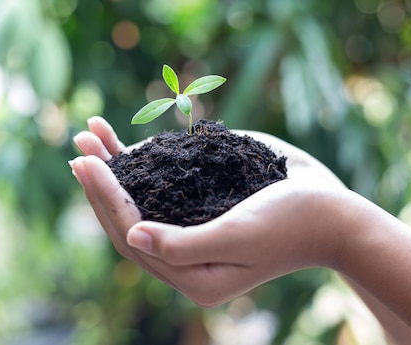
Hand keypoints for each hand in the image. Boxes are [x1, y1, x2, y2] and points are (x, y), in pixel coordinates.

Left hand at [70, 117, 357, 306]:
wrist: (332, 211)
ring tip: (90, 135)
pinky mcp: (202, 205)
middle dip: (101, 181)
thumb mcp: (239, 236)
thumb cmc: (292, 223)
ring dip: (114, 167)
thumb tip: (133, 236)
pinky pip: (163, 185)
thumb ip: (184, 245)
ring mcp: (193, 229)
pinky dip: (142, 161)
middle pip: (128, 219)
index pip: (133, 235)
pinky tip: (125, 138)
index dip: (106, 197)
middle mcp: (187, 257)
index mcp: (193, 276)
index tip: (86, 161)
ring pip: (141, 200)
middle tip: (79, 145)